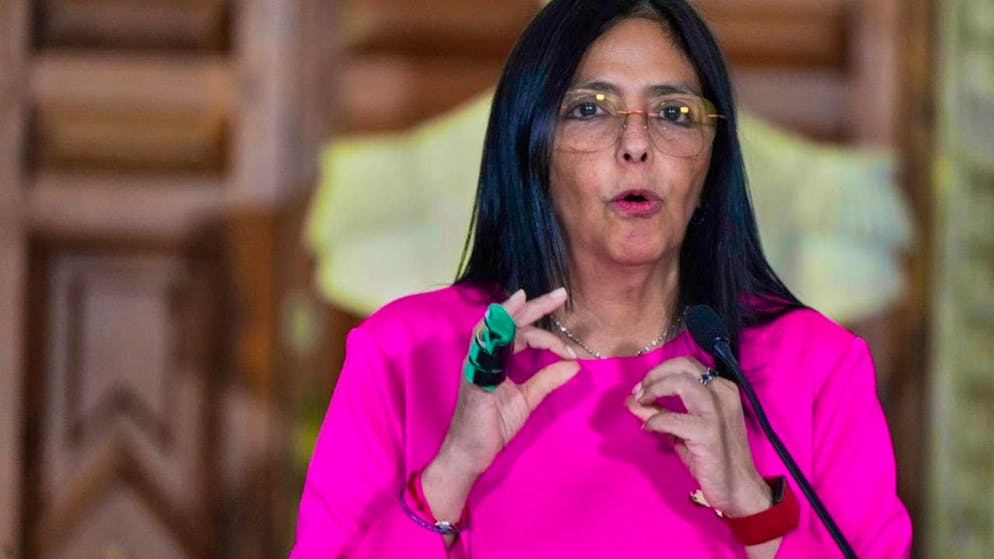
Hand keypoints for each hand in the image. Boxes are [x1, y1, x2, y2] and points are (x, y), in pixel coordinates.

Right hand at [423, 288, 579, 521]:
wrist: (469, 453)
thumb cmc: (492, 425)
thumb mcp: (527, 398)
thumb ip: (547, 379)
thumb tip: (574, 365)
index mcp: (496, 358)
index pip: (523, 333)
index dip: (548, 336)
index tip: (570, 349)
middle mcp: (484, 356)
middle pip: (509, 322)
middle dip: (534, 306)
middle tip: (560, 293)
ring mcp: (475, 365)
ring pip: (492, 329)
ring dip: (512, 313)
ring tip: (528, 297)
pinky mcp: (473, 379)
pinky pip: (481, 351)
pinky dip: (492, 335)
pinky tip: (504, 324)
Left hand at [625, 356, 770, 517]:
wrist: (739, 489)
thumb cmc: (714, 458)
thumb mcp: (682, 430)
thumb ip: (659, 412)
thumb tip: (631, 400)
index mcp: (722, 388)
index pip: (686, 364)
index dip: (659, 371)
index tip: (642, 387)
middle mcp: (722, 393)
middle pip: (682, 366)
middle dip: (654, 375)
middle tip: (639, 393)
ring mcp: (717, 412)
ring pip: (680, 383)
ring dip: (654, 390)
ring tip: (642, 403)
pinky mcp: (708, 433)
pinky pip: (672, 418)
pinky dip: (654, 420)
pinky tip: (648, 428)